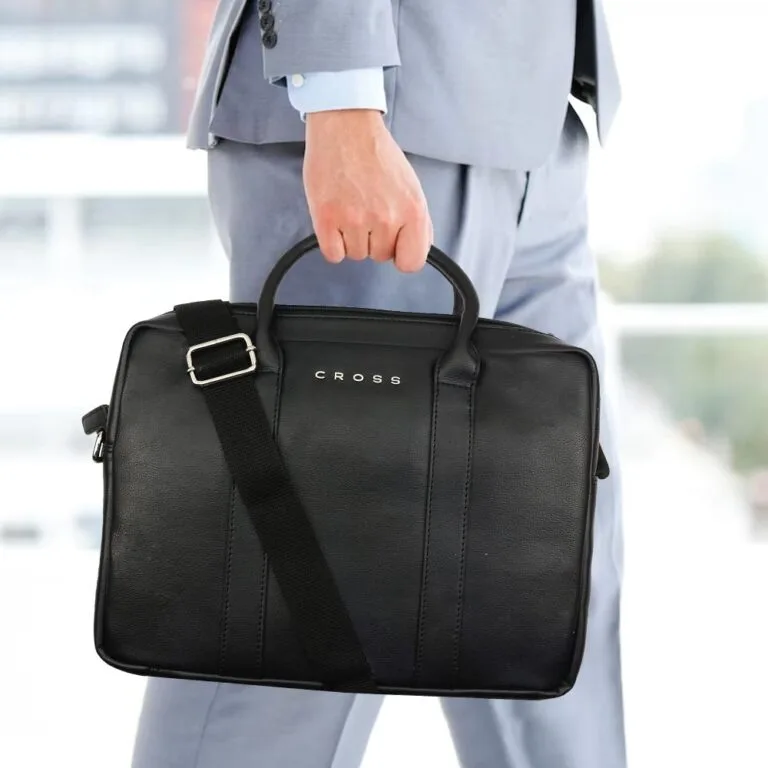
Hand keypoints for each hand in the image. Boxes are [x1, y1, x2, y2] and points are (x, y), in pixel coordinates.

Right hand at [303, 109, 432, 272]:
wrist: (345, 126)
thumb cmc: (376, 153)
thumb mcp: (411, 185)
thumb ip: (419, 221)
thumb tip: (419, 248)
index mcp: (412, 210)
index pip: (411, 263)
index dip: (401, 254)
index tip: (394, 243)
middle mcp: (386, 218)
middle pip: (380, 257)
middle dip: (374, 238)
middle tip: (367, 208)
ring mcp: (355, 220)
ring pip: (356, 255)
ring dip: (352, 238)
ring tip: (351, 206)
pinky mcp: (327, 219)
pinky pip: (333, 254)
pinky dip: (333, 242)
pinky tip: (336, 218)